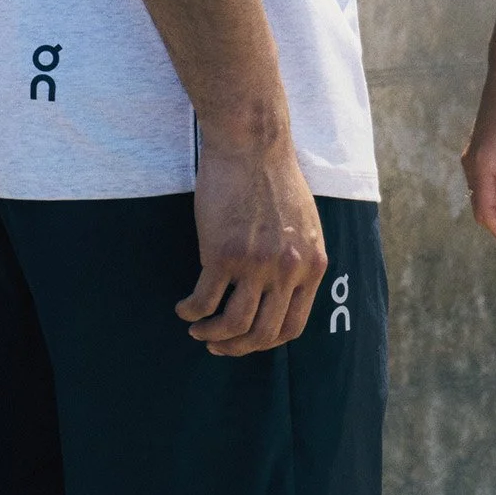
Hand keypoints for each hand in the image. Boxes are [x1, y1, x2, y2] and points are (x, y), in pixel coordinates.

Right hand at [178, 138, 327, 353]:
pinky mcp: (223, 255)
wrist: (252, 146)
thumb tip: (281, 291)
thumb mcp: (305, 225)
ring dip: (212, 335)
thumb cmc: (274, 178)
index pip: (293, 326)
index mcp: (311, 265)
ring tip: (197, 330)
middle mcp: (288, 271)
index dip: (266, 342)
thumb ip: (298, 259)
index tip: (247, 341)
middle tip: (217, 345)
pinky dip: (191, 311)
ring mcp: (256, 265)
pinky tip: (184, 307)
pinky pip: (204, 300)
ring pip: (233, 325)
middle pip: (262, 333)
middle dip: (237, 348)